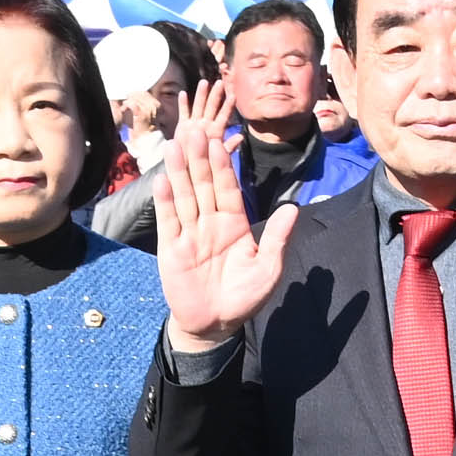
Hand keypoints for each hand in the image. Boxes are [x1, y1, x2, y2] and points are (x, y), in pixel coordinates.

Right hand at [152, 83, 300, 347]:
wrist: (215, 324)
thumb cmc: (245, 297)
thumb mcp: (267, 269)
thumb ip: (276, 239)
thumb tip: (293, 208)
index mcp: (235, 224)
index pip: (229, 189)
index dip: (225, 167)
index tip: (222, 143)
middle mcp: (211, 223)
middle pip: (204, 186)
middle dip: (200, 160)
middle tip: (196, 131)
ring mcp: (190, 234)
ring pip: (185, 197)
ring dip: (180, 172)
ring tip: (175, 146)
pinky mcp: (172, 248)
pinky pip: (169, 221)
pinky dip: (165, 201)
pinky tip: (162, 181)